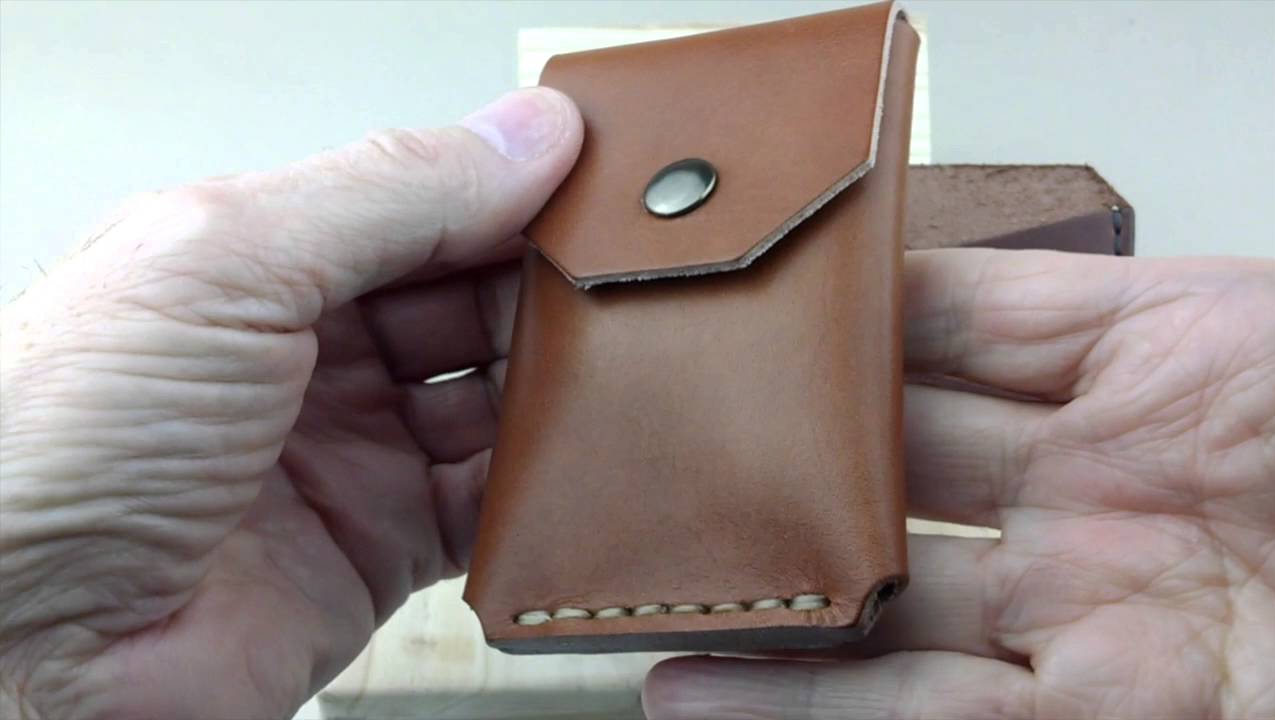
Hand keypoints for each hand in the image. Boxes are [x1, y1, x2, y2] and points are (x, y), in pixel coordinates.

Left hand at [0, 88, 581, 718]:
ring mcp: (352, 451)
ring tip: (623, 367)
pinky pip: (491, 504)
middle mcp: (312, 353)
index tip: (600, 185)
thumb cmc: (56, 445)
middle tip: (626, 280)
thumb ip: (388, 192)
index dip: (510, 190)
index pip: (423, 204)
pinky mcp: (381, 548)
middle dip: (547, 287)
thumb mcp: (225, 263)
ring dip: (557, 385)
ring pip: (496, 398)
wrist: (19, 651)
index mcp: (264, 262)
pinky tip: (580, 460)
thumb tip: (525, 133)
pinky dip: (544, 484)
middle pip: (470, 298)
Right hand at [644, 252, 1274, 718]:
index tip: (715, 318)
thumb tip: (881, 265)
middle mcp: (1081, 499)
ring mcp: (1080, 620)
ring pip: (876, 614)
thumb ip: (1038, 311)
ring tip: (639, 590)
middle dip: (768, 464)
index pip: (927, 340)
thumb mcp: (1215, 326)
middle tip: (647, 449)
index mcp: (1121, 377)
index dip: (821, 331)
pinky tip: (702, 692)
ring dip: (758, 610)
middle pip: (883, 478)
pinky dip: (804, 712)